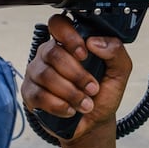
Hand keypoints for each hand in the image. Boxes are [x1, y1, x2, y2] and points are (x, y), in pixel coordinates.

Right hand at [20, 14, 133, 143]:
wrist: (94, 123)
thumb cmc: (103, 94)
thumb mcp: (119, 72)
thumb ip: (115, 51)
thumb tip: (94, 41)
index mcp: (69, 44)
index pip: (58, 24)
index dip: (69, 37)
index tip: (84, 54)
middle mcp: (49, 54)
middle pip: (53, 53)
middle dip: (76, 74)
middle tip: (93, 88)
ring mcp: (36, 73)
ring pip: (45, 75)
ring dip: (70, 92)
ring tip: (85, 104)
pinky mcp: (29, 93)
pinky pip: (38, 95)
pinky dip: (58, 105)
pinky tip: (70, 110)